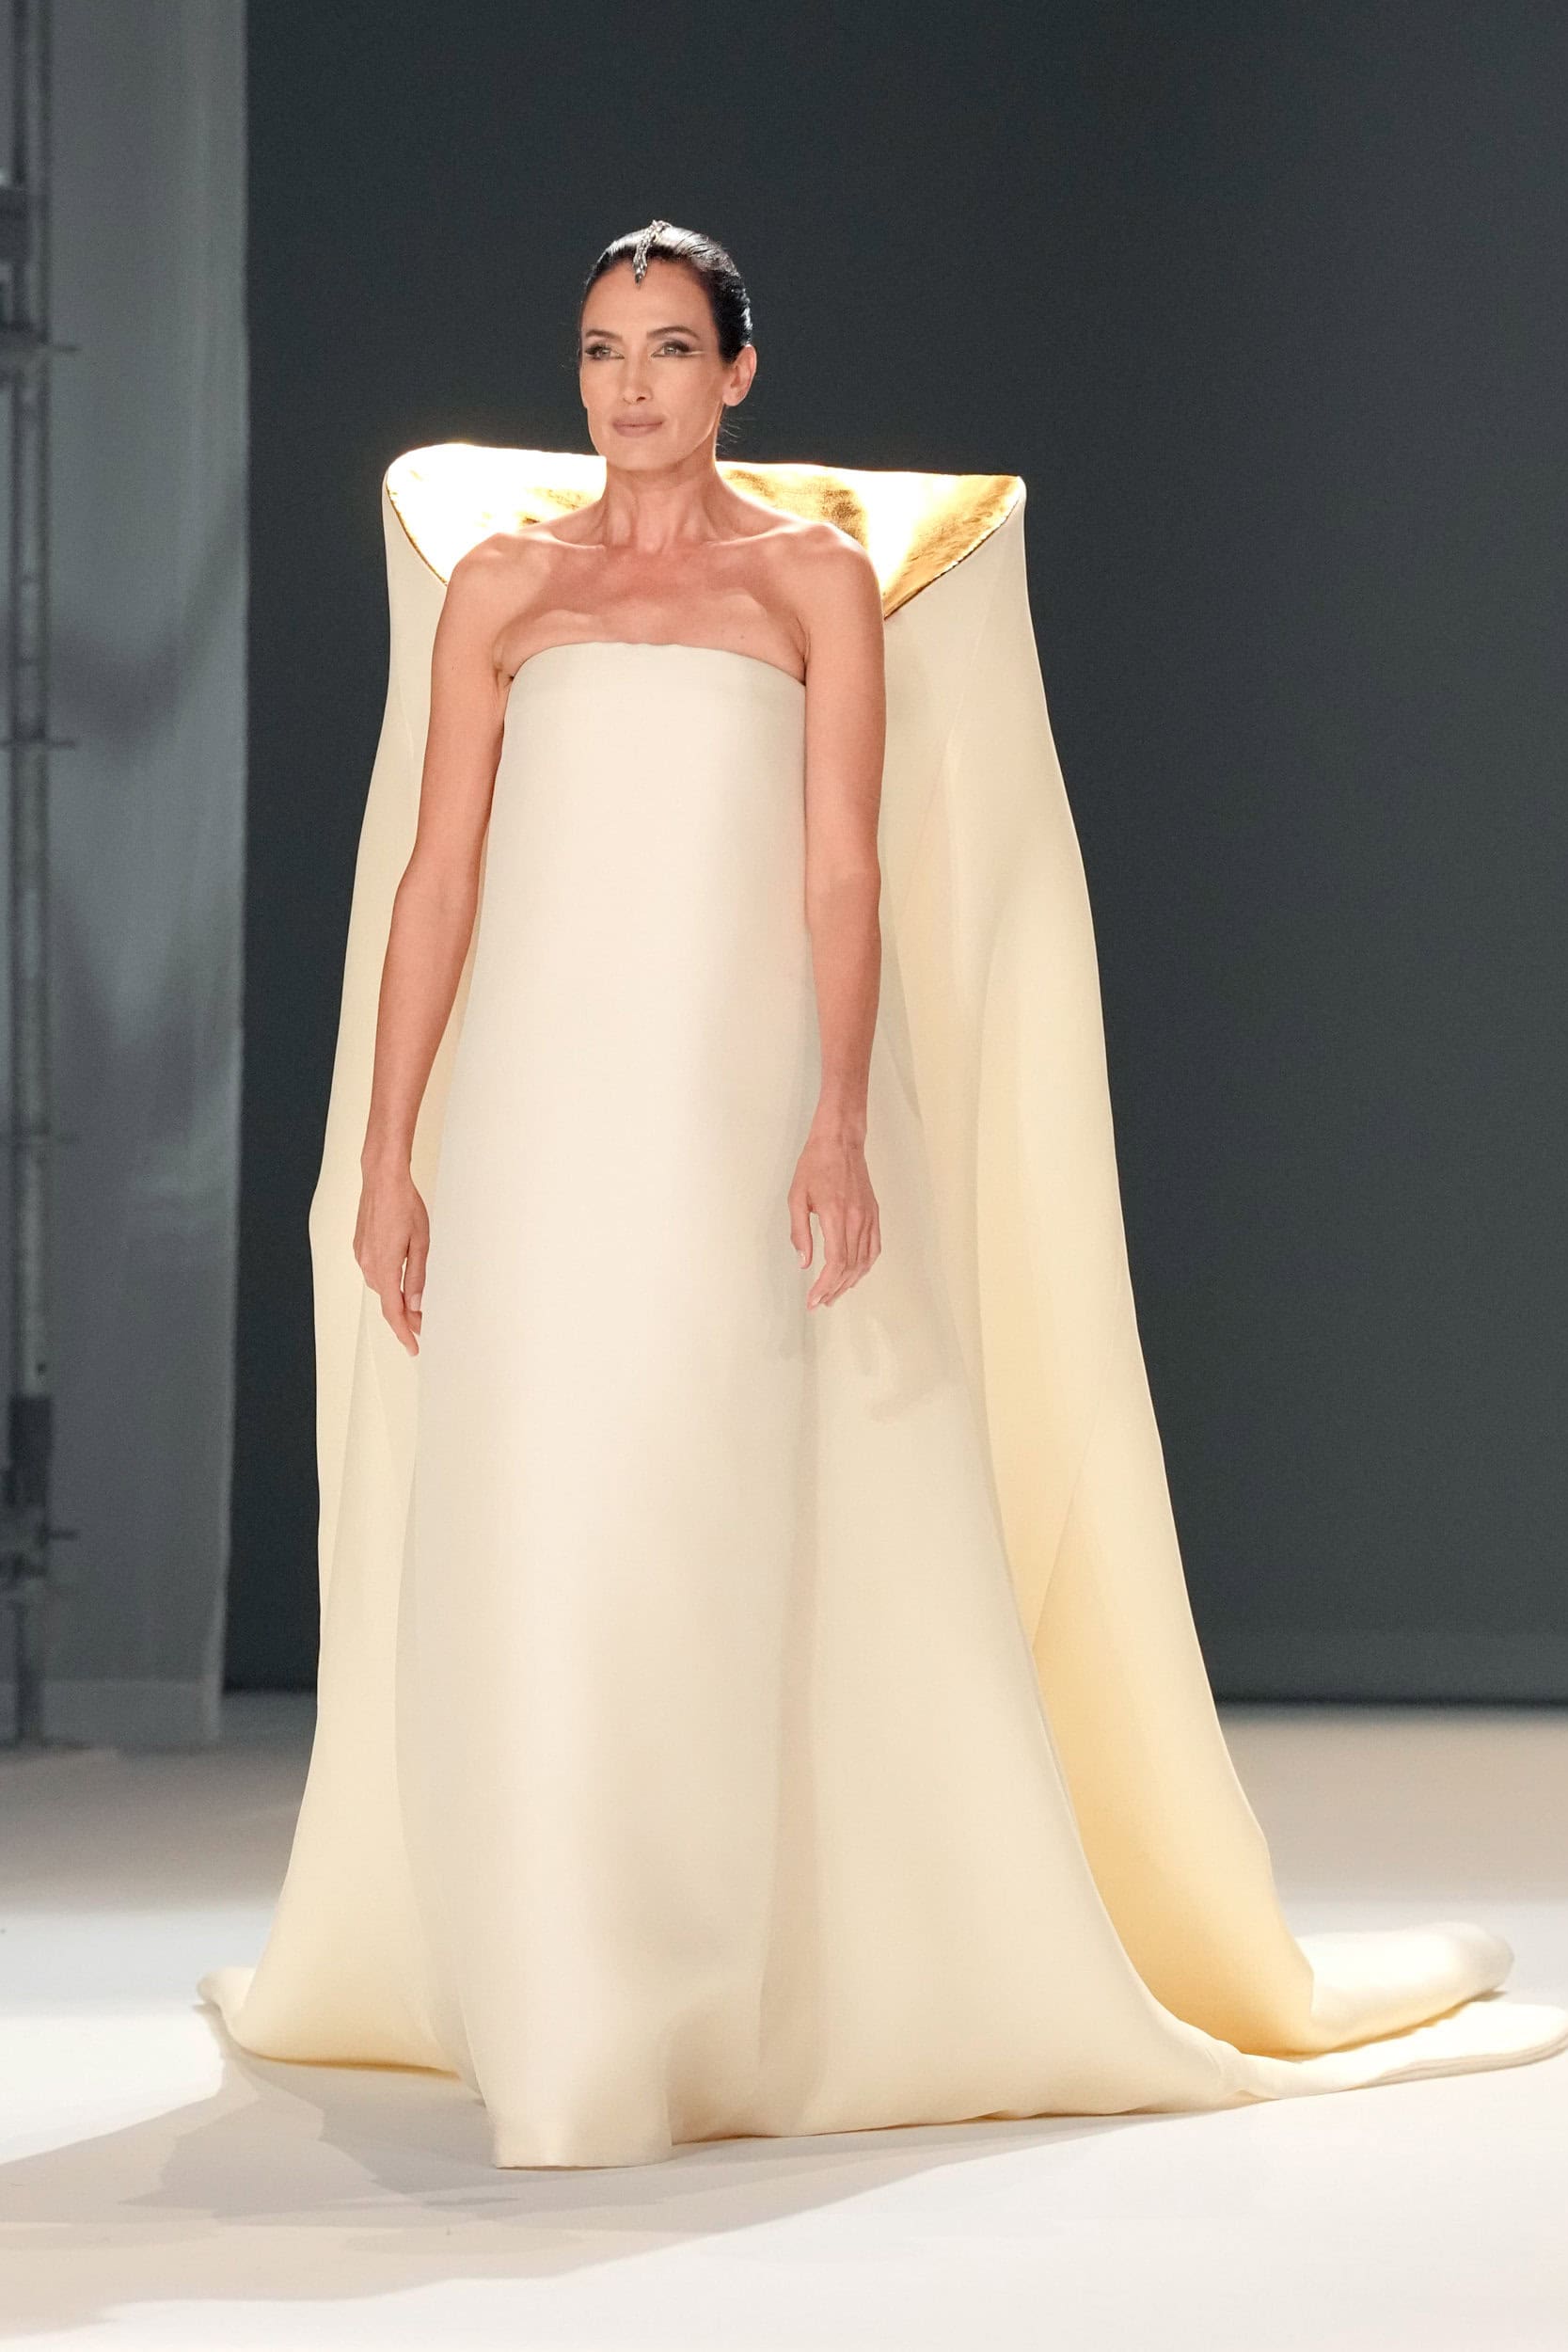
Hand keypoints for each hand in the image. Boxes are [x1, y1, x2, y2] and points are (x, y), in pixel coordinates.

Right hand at [354, 1158, 428, 1356]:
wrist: (382, 1179)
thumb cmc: (404, 1204)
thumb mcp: (421, 1243)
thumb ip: (417, 1276)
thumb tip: (417, 1303)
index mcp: (384, 1267)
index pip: (394, 1311)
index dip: (404, 1332)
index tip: (414, 1346)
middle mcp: (368, 1264)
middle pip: (387, 1302)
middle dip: (405, 1317)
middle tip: (425, 1325)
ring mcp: (362, 1255)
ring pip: (381, 1288)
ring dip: (397, 1300)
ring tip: (416, 1307)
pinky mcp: (360, 1247)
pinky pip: (374, 1273)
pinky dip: (388, 1283)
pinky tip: (399, 1282)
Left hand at [788, 1126, 880, 1309]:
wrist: (840, 1141)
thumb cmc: (816, 1164)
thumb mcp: (796, 1197)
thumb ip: (800, 1232)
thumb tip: (804, 1262)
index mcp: (836, 1215)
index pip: (835, 1262)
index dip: (824, 1286)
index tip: (813, 1300)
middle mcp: (856, 1219)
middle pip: (850, 1267)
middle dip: (834, 1290)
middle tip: (819, 1302)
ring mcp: (868, 1217)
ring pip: (864, 1261)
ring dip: (850, 1282)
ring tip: (834, 1295)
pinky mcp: (874, 1214)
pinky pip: (874, 1248)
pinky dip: (866, 1266)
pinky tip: (855, 1275)